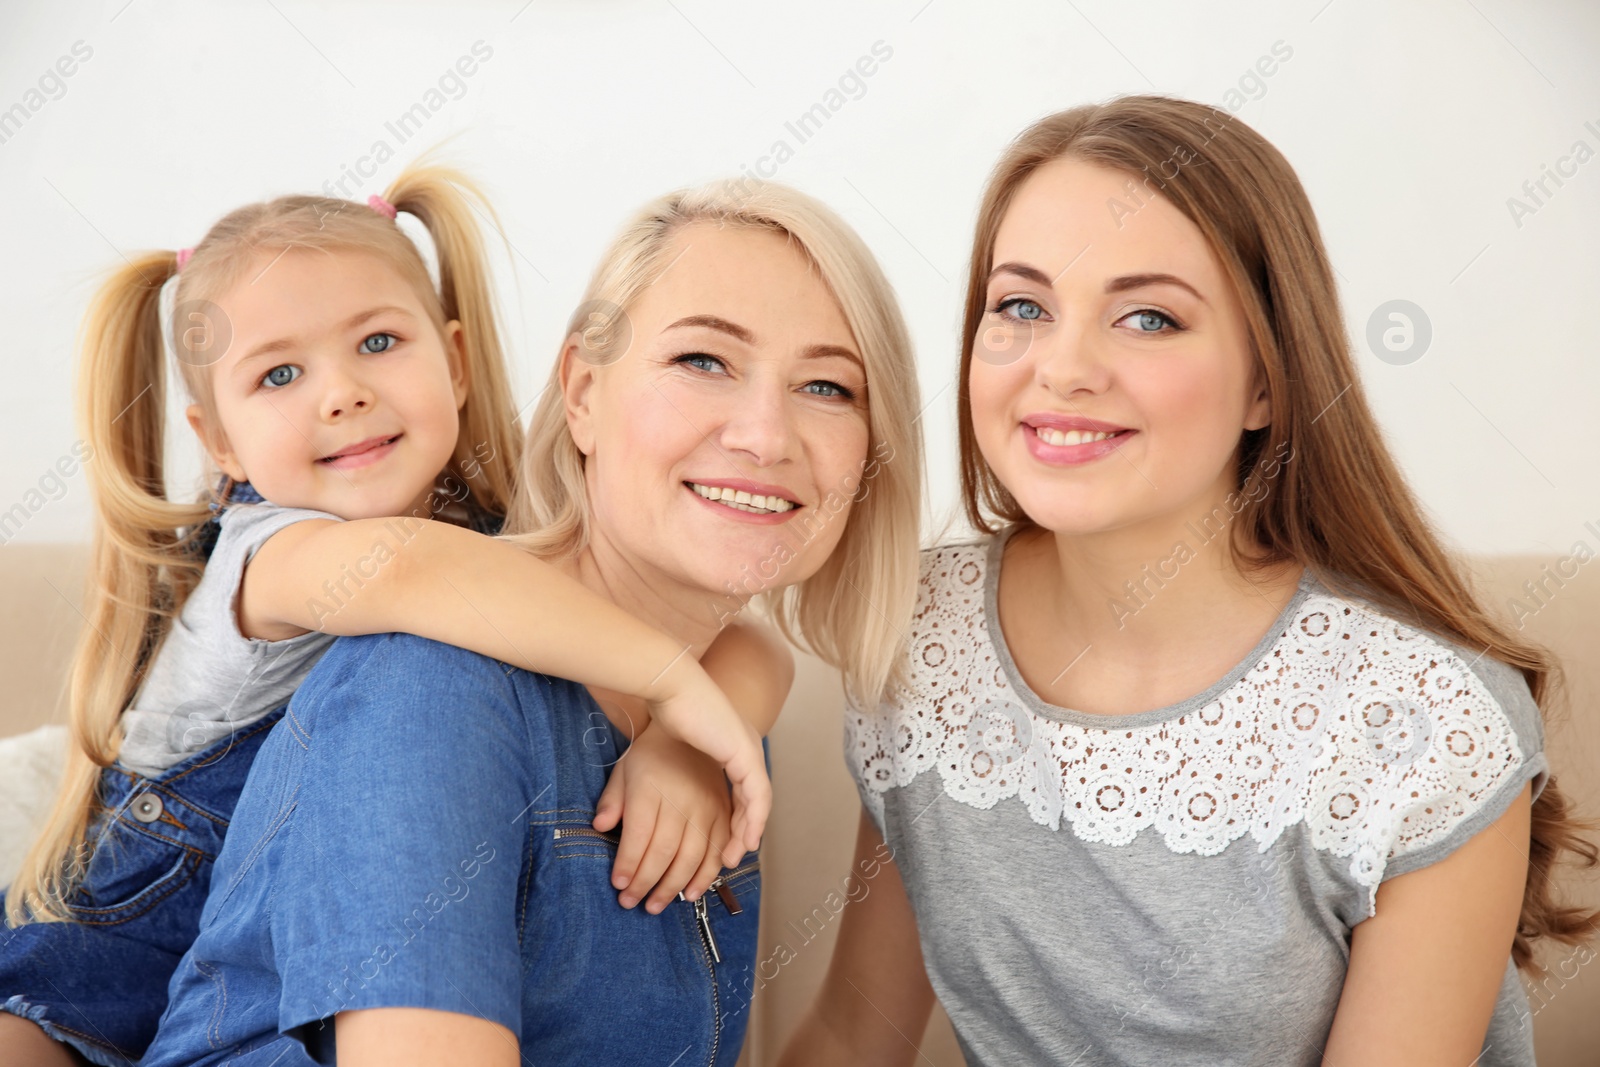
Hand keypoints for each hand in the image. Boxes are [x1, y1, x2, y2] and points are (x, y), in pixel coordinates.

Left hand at [593, 722, 736, 912]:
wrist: (694, 729)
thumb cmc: (652, 754)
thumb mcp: (625, 768)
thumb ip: (612, 799)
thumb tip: (601, 827)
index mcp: (651, 787)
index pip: (638, 835)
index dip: (628, 865)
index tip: (617, 885)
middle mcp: (681, 798)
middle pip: (663, 851)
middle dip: (645, 883)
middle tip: (630, 902)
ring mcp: (706, 806)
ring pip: (691, 857)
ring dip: (673, 887)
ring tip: (655, 905)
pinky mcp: (724, 812)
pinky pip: (718, 850)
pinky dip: (706, 876)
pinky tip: (691, 893)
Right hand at [645, 659, 769, 865]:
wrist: (667, 687)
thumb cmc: (656, 719)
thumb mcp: (652, 762)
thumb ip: (645, 789)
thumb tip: (605, 822)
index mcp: (729, 745)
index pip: (739, 791)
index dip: (732, 821)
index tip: (719, 847)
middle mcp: (745, 747)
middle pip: (751, 799)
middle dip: (740, 832)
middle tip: (726, 859)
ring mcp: (748, 749)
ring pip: (758, 801)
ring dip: (748, 831)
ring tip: (732, 857)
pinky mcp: (746, 753)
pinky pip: (758, 795)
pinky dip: (754, 819)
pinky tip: (745, 840)